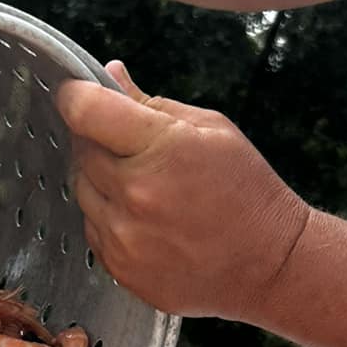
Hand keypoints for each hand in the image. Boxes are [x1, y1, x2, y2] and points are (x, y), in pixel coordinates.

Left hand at [56, 63, 310, 320]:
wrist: (270, 267)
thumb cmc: (248, 193)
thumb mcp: (213, 130)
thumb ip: (152, 104)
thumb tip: (109, 76)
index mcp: (161, 149)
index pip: (85, 110)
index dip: (75, 96)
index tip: (79, 95)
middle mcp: (135, 195)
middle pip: (80, 151)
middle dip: (99, 141)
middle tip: (134, 149)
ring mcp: (124, 238)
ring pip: (82, 191)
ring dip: (102, 182)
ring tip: (147, 188)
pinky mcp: (120, 269)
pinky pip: (93, 229)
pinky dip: (109, 218)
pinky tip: (147, 220)